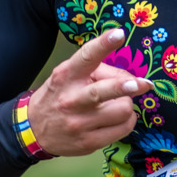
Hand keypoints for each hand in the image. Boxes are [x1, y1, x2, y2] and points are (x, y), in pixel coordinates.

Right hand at [26, 28, 146, 155]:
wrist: (34, 130)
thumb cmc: (58, 96)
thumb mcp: (69, 76)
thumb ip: (97, 72)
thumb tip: (131, 78)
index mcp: (66, 76)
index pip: (86, 57)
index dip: (103, 44)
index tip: (119, 34)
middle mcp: (71, 100)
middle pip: (104, 91)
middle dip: (126, 86)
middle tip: (142, 84)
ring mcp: (80, 123)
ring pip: (122, 110)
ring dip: (127, 104)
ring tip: (120, 103)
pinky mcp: (89, 142)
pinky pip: (123, 129)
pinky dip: (127, 120)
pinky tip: (118, 118)